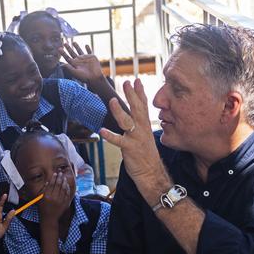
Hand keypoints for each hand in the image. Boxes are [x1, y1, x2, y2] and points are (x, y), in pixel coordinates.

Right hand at [38, 172, 71, 222]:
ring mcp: (60, 200)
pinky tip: (67, 185)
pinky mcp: (64, 203)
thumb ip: (43, 190)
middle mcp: (53, 197)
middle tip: (61, 173)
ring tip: (64, 177)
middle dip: (60, 178)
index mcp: (47, 196)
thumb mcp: (40, 199)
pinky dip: (67, 188)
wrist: (49, 218)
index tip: (55, 173)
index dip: (54, 178)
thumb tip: (48, 182)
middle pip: (58, 185)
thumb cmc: (43, 207)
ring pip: (63, 188)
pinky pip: (67, 194)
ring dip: (64, 182)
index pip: (51, 184)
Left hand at [60, 42, 104, 83]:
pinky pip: (89, 51)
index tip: (59, 48)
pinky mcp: (91, 57)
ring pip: (80, 51)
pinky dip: (88, 48)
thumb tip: (62, 65)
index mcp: (74, 64)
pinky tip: (86, 45)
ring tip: (73, 42)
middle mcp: (79, 60)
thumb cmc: (84, 77)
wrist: (94, 78)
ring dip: (77, 47)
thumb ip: (69, 68)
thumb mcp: (75, 72)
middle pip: (72, 53)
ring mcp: (85, 58)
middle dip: (68, 48)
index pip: (67, 57)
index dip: (63, 53)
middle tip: (65, 43)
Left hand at [99, 79, 166, 193]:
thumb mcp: (143, 136)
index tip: (137, 81)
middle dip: (132, 95)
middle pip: (137, 109)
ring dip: (119, 111)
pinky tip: (102, 131)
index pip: (143, 106)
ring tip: (112, 101)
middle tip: (127, 83)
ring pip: (127, 122)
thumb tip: (131, 117)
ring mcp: (136, 138)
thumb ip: (138, 125)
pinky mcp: (129, 148)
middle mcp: (141, 129)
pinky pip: (119, 141)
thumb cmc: (145, 155)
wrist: (151, 173)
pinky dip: (110, 136)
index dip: (140, 93)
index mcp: (144, 126)